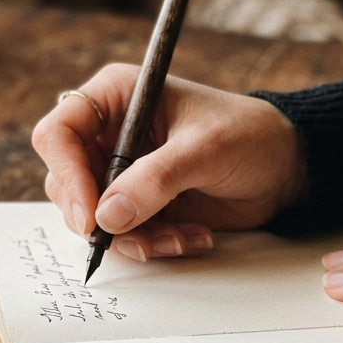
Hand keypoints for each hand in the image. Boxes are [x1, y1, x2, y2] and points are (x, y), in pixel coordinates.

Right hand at [31, 63, 307, 260]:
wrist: (283, 167)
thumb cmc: (249, 136)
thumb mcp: (205, 150)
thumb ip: (155, 180)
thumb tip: (107, 217)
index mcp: (115, 97)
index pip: (59, 134)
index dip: (66, 175)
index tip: (91, 217)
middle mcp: (107, 133)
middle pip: (65, 183)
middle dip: (100, 218)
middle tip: (139, 238)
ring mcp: (119, 171)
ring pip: (90, 217)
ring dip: (131, 238)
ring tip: (180, 237)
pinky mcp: (136, 204)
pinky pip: (120, 235)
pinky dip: (151, 244)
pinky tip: (192, 237)